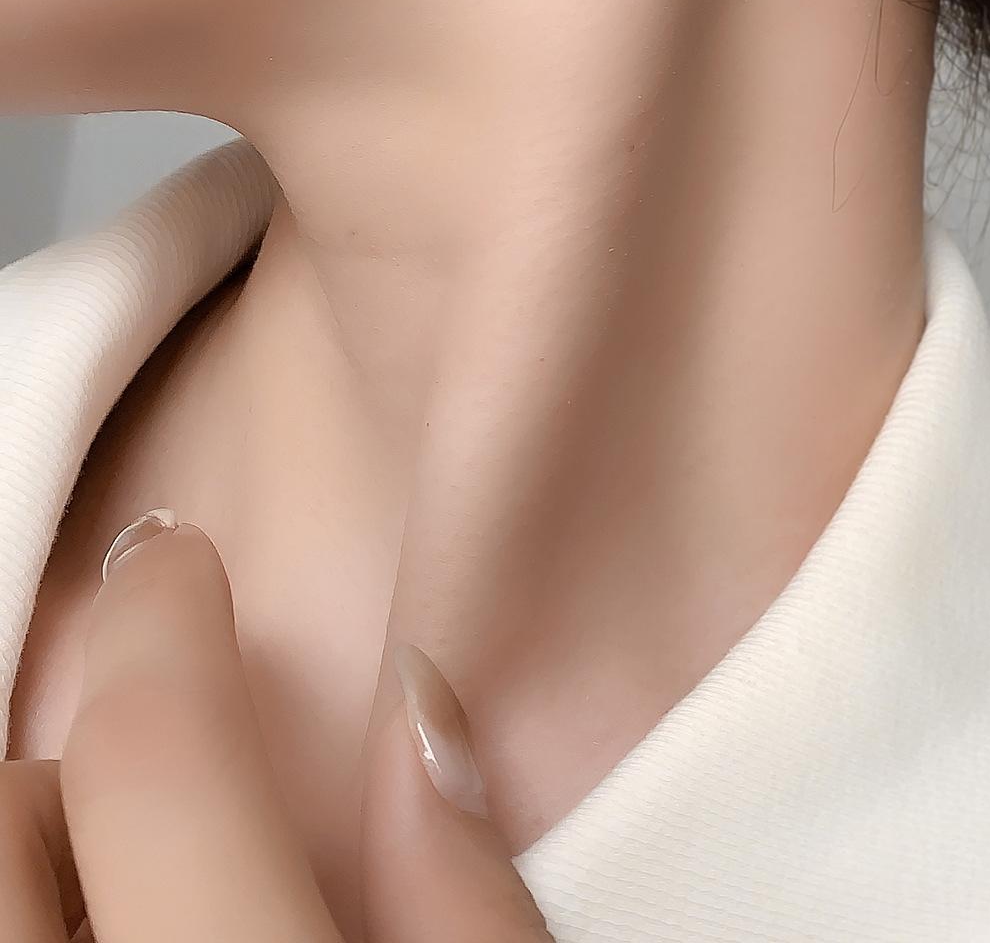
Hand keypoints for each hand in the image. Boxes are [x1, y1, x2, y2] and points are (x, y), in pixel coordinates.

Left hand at [0, 516, 552, 940]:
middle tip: (180, 790)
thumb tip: (420, 708)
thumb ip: (465, 899)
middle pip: (5, 816)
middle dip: (75, 767)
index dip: (159, 627)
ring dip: (44, 856)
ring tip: (139, 893)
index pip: (160, 768)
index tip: (171, 560)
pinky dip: (35, 922)